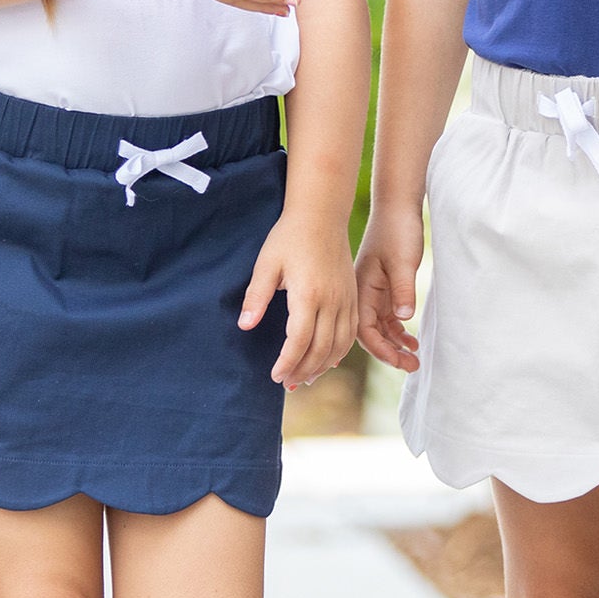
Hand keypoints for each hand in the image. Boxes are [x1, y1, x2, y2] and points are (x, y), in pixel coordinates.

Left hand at [240, 208, 357, 389]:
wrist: (321, 214)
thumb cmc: (290, 236)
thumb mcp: (266, 264)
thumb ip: (256, 296)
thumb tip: (245, 325)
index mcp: (309, 293)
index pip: (300, 340)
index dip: (288, 362)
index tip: (275, 375)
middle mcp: (333, 300)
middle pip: (322, 348)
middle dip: (304, 370)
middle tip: (286, 383)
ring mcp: (346, 298)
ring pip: (340, 344)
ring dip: (323, 365)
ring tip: (305, 378)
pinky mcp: (353, 296)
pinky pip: (351, 332)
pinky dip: (340, 351)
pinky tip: (327, 360)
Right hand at [355, 204, 425, 372]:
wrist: (397, 207)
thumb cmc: (397, 231)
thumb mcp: (402, 262)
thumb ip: (403, 290)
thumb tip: (403, 319)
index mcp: (360, 289)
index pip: (365, 330)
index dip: (381, 349)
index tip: (399, 362)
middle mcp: (362, 294)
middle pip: (370, 334)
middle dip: (389, 353)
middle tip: (412, 367)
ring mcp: (371, 291)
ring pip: (379, 327)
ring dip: (394, 344)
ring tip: (414, 359)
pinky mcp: (381, 287)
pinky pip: (386, 317)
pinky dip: (397, 330)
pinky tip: (411, 340)